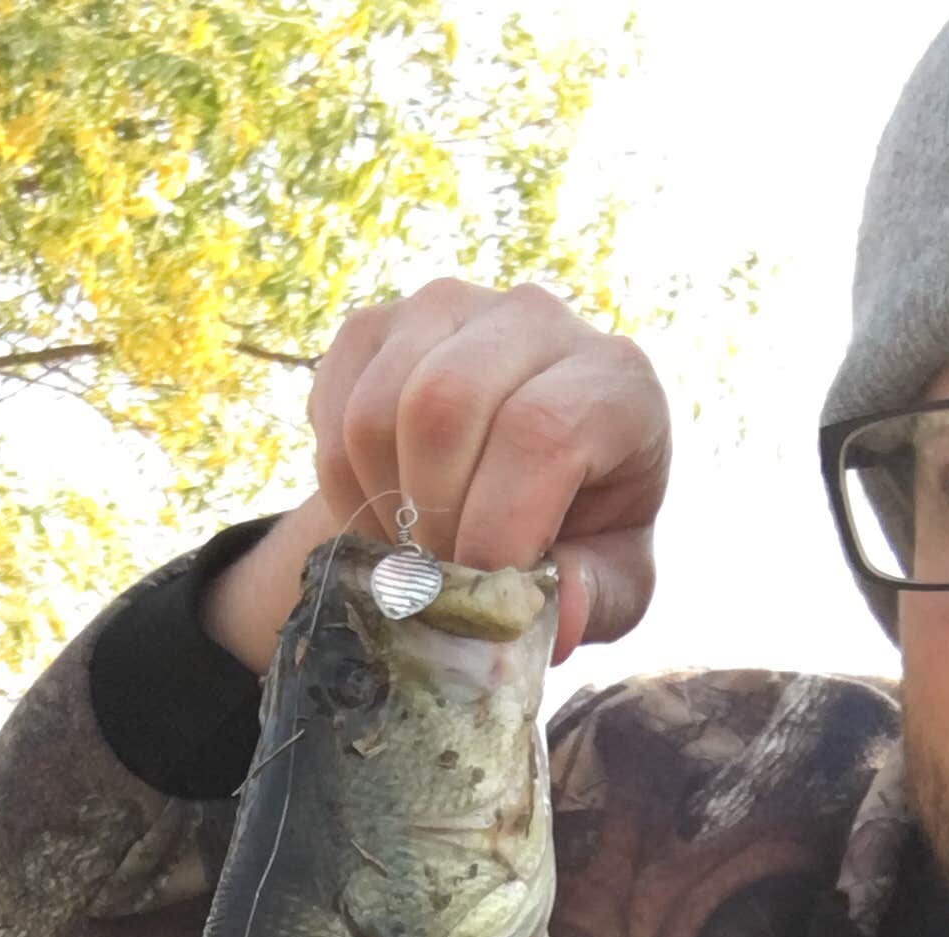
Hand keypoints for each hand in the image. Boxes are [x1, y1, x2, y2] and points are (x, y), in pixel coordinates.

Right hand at [202, 278, 671, 673]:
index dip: (497, 529)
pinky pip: (333, 411)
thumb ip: (592, 600)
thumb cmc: (578, 535)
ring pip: (376, 413)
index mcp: (615, 378)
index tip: (482, 592)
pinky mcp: (377, 325)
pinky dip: (344, 486)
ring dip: (382, 508)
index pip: (539, 432)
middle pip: (444, 406)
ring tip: (417, 551)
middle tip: (440, 579)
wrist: (517, 485)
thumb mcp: (610, 585)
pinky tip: (387, 510)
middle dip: (428, 519)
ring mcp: (449, 307)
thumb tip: (555, 618)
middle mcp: (536, 317)